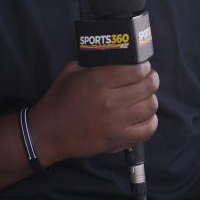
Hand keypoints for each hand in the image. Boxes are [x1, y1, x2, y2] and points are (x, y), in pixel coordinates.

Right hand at [28, 61, 158, 164]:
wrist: (48, 132)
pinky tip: (143, 116)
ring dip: (150, 99)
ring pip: (150, 107)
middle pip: (147, 87)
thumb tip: (111, 59)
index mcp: (97, 81)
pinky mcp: (118, 140)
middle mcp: (110, 101)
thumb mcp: (69, 73)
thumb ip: (90, 64)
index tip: (142, 66)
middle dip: (151, 79)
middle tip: (148, 78)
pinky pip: (147, 129)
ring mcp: (116, 122)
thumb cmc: (57, 100)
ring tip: (145, 96)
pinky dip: (150, 121)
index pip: (135, 70)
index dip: (143, 67)